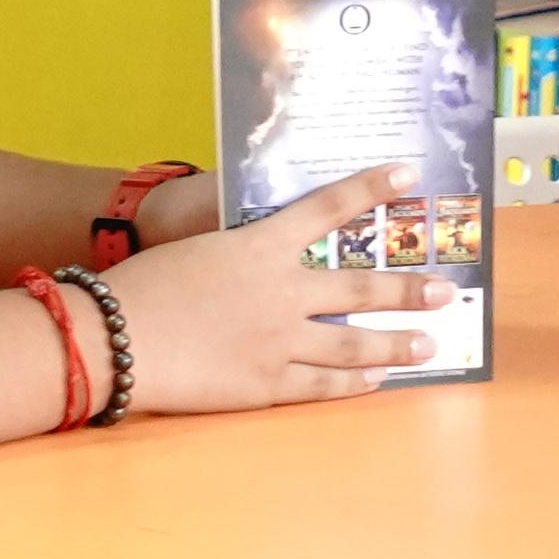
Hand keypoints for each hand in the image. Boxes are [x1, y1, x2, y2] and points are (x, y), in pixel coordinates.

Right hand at [109, 165, 454, 413]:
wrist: (114, 337)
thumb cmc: (143, 284)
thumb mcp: (198, 248)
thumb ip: (244, 250)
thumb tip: (275, 251)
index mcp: (260, 246)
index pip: (328, 207)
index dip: (371, 187)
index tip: (409, 173)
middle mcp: (282, 292)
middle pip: (361, 291)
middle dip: (407, 290)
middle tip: (444, 290)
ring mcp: (278, 342)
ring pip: (353, 346)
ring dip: (395, 345)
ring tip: (427, 345)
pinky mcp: (265, 384)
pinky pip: (321, 385)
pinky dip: (353, 384)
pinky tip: (375, 381)